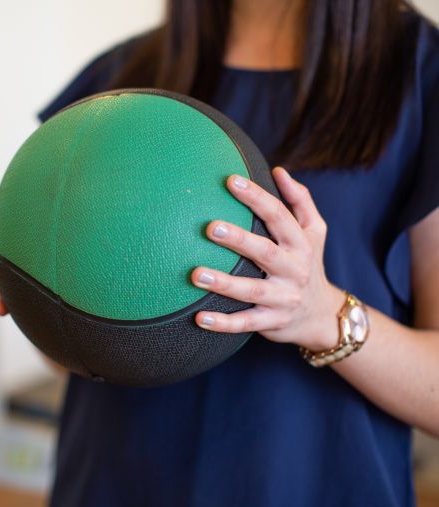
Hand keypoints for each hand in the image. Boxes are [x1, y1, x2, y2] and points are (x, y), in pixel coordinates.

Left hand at [191, 167, 343, 352]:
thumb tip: (279, 171)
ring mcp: (283, 298)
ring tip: (195, 275)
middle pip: (265, 252)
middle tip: (210, 227)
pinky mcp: (271, 323)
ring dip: (223, 284)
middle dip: (239, 240)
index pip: (279, 216)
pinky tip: (198, 318)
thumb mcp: (314, 232)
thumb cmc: (308, 264)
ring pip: (251, 291)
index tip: (231, 180)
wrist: (323, 315)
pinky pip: (245, 324)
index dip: (256, 197)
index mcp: (301, 244)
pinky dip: (222, 323)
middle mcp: (294, 270)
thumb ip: (300, 201)